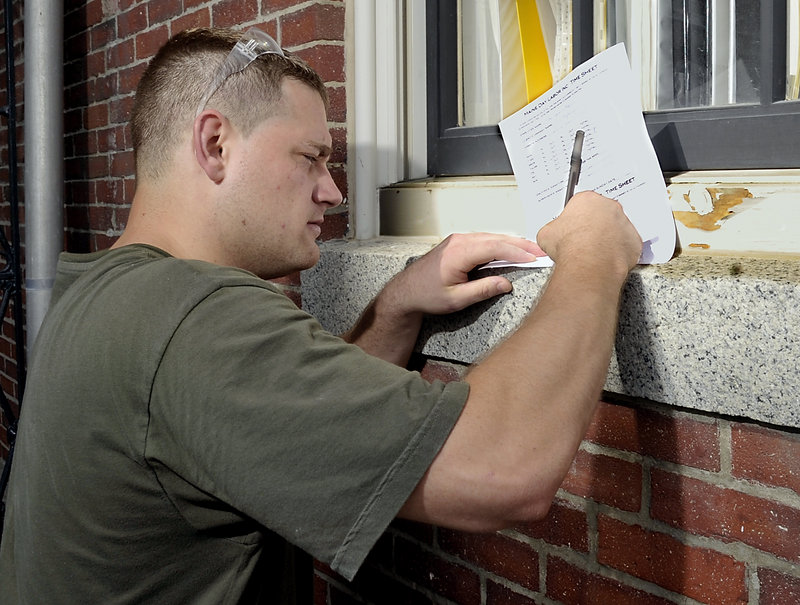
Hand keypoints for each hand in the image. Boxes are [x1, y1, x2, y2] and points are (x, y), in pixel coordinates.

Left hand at [388, 233, 544, 315]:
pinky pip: (484, 240)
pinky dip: (500, 244)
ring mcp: (458, 240)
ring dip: (512, 243)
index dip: (517, 252)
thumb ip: (482, 290)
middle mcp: (458, 241)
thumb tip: (506, 284)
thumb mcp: (456, 299)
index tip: (534, 258)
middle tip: (541, 251)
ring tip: (531, 251)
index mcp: (458, 253)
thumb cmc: (425, 295)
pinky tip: (511, 249)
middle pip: (497, 239)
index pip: (496, 247)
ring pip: (491, 237)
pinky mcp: (458, 243)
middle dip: (521, 245)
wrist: (406, 292)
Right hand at [536, 191, 641, 276]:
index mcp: (587, 199)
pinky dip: (618, 252)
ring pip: (616, 229)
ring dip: (607, 238)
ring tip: (594, 252)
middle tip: (583, 239)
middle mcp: (609, 207)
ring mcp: (624, 223)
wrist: (588, 264)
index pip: (582, 203)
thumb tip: (552, 236)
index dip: (576, 216)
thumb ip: (553, 229)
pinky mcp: (633, 241)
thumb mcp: (546, 233)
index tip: (573, 225)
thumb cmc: (570, 246)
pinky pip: (626, 245)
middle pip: (602, 213)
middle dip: (594, 225)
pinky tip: (606, 258)